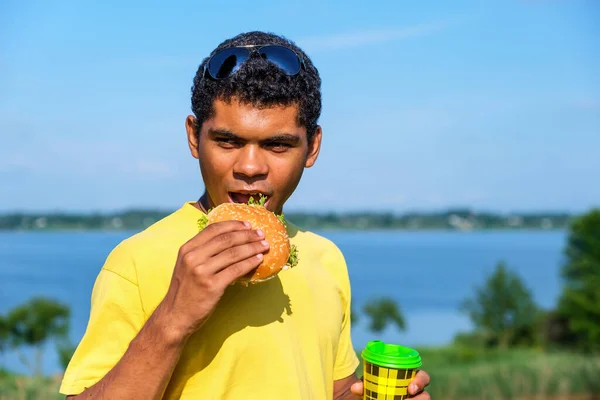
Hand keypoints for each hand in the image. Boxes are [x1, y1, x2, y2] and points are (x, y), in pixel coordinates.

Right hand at [158, 220, 267, 337]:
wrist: (175, 316)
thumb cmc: (185, 291)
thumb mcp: (187, 266)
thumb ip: (203, 252)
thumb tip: (230, 241)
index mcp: (187, 249)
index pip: (213, 229)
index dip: (233, 225)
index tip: (248, 225)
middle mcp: (193, 257)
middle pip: (226, 240)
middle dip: (247, 235)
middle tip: (261, 234)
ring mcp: (201, 271)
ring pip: (233, 253)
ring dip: (252, 248)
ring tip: (264, 246)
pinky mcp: (211, 286)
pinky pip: (236, 270)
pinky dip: (249, 263)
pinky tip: (258, 260)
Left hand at [350, 370, 430, 398]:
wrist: (370, 398)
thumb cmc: (373, 390)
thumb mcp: (368, 387)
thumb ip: (363, 385)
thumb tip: (355, 388)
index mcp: (409, 379)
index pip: (423, 377)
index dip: (420, 381)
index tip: (411, 389)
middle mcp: (415, 392)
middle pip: (426, 394)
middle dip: (420, 397)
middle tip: (409, 397)